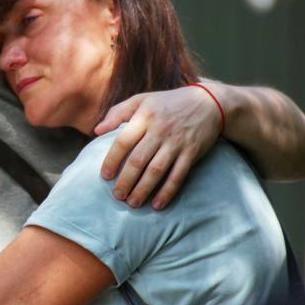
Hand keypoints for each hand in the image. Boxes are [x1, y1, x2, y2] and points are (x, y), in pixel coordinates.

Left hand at [94, 86, 221, 209]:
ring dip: (143, 189)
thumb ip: (118, 112)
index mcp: (145, 116)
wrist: (209, 102)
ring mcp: (177, 142)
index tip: (105, 176)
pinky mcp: (191, 153)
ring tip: (132, 203)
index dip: (112, 160)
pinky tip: (157, 204)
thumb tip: (96, 130)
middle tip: (117, 196)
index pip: (123, 141)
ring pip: (156, 170)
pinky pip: (178, 176)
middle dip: (126, 181)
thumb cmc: (169, 103)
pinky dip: (167, 191)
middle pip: (138, 160)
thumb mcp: (142, 99)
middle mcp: (160, 130)